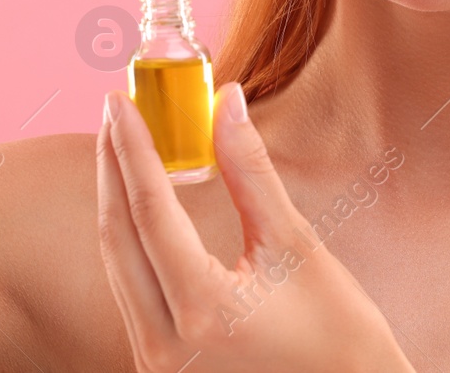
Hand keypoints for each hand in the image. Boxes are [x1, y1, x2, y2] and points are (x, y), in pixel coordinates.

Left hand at [97, 82, 413, 372]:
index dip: (133, 148)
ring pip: (119, 267)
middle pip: (119, 237)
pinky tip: (140, 205)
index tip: (121, 102)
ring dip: (117, 203)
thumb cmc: (337, 332)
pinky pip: (130, 291)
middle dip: (112, 168)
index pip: (150, 210)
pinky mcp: (158, 367)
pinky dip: (132, 241)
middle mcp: (164, 345)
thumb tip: (227, 102)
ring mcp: (155, 363)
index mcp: (203, 309)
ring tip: (125, 147)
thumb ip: (251, 171)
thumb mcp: (295, 244)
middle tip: (117, 113)